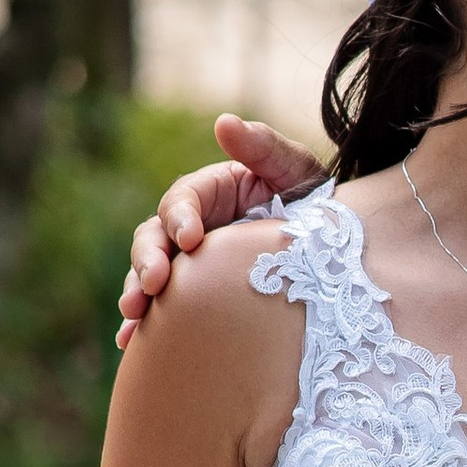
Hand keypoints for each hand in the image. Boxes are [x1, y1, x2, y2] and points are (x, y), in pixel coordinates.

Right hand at [118, 114, 327, 345]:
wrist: (336, 257)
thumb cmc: (315, 205)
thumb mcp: (297, 171)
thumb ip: (264, 147)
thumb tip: (223, 121)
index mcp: (209, 194)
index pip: (181, 201)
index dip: (180, 217)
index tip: (191, 238)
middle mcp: (191, 229)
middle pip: (152, 238)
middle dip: (146, 260)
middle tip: (153, 284)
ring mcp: (189, 266)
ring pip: (148, 277)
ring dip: (136, 295)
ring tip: (133, 319)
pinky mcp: (194, 299)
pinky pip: (162, 313)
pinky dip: (144, 328)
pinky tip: (131, 345)